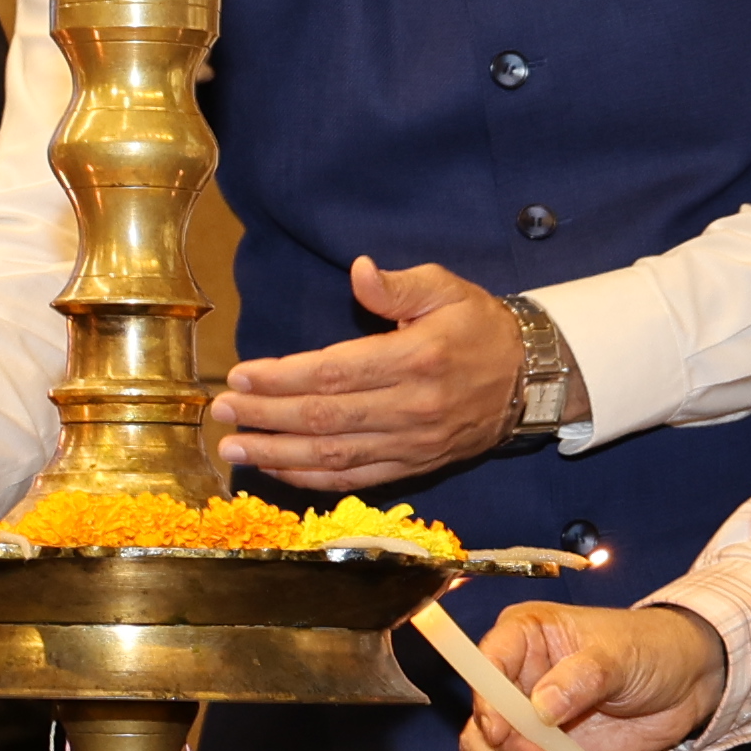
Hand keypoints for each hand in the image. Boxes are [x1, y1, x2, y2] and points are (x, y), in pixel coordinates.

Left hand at [216, 257, 525, 489]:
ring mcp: (413, 444)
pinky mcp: (414, 466)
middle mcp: (413, 408)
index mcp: (418, 359)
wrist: (529, 379)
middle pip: (326, 418)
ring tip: (234, 448)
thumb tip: (359, 271)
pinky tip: (276, 470)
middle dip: (267, 417)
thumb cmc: (479, 326)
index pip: (336, 373)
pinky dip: (312, 479)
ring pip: (335, 456)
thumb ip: (399, 285)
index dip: (283, 378)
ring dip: (278, 455)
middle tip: (221, 413)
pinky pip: (356, 480)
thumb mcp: (447, 289)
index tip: (241, 377)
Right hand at [461, 598, 723, 750]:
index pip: (487, 664)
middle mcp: (514, 675)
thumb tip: (541, 708)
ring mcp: (524, 717)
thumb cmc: (649, 649)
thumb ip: (580, 678)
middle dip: (499, 745)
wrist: (684, 684)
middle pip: (481, 712)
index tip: (500, 730)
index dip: (485, 699)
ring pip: (482, 746)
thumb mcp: (620, 655)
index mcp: (524, 635)